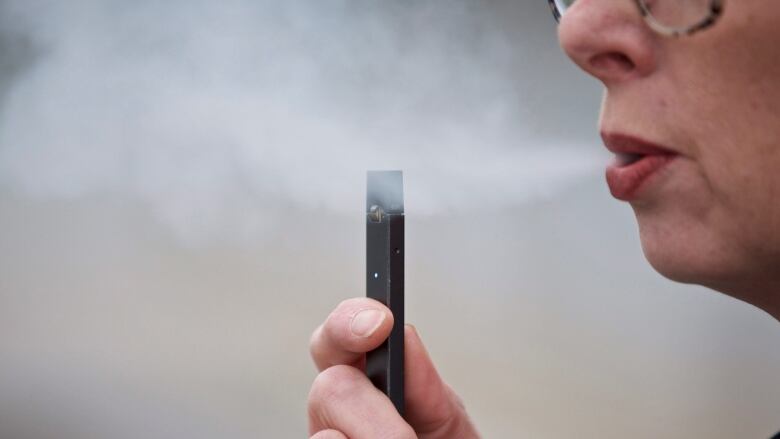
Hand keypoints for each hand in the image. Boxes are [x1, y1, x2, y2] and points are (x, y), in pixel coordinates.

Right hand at [308, 298, 479, 437]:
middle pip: (329, 387)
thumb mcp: (448, 426)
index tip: (380, 323)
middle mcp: (337, 414)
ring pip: (325, 436)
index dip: (350, 321)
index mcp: (368, 385)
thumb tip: (405, 338)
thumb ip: (427, 387)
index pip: (341, 337)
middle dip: (373, 416)